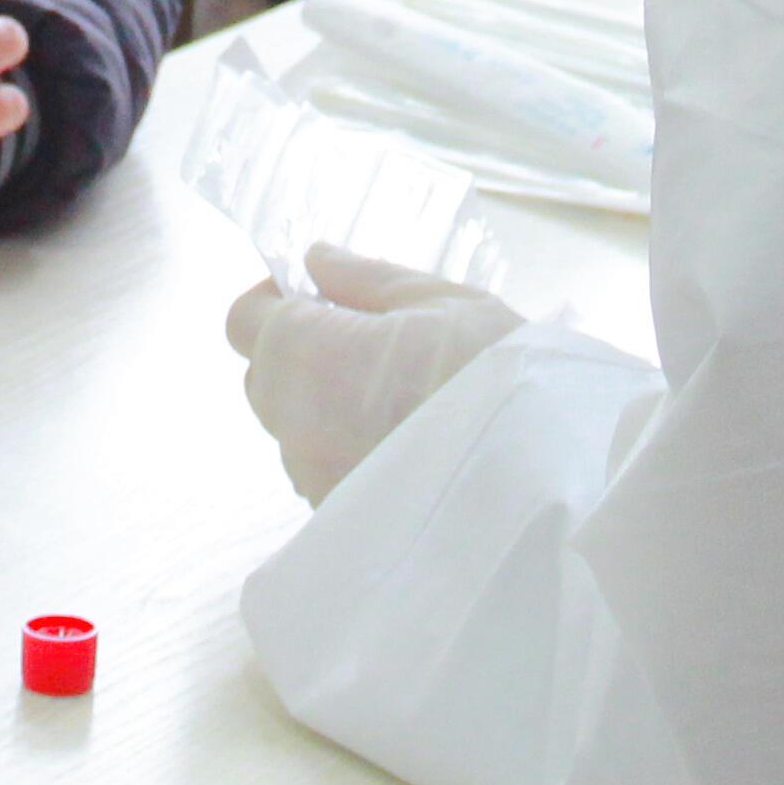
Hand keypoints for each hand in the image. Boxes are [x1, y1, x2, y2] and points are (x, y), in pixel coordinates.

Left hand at [222, 245, 522, 503]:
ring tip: (400, 404)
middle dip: (301, 356)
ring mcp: (312, 481)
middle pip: (265, 379)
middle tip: (372, 346)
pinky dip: (347, 456)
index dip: (277, 301)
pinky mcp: (339, 526)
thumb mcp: (442, 303)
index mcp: (304, 354)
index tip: (323, 298)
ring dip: (324, 410)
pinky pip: (323, 475)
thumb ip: (366, 279)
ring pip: (295, 432)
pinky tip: (406, 452)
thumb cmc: (492, 377)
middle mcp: (292, 422)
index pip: (243, 321)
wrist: (540, 489)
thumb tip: (316, 259)